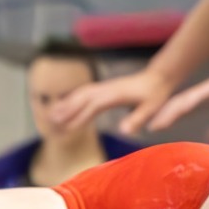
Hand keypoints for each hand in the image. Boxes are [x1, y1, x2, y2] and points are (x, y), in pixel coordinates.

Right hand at [50, 69, 176, 137]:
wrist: (158, 78)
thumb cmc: (155, 95)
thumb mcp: (151, 108)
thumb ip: (137, 119)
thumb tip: (124, 131)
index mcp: (115, 95)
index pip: (93, 106)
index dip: (79, 117)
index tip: (67, 129)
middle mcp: (106, 89)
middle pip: (81, 98)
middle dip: (65, 110)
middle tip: (50, 122)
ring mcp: (104, 87)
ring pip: (80, 94)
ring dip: (65, 104)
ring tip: (51, 115)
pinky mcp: (104, 88)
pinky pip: (84, 93)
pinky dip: (71, 99)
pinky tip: (64, 106)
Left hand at [146, 62, 208, 142]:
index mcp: (202, 103)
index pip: (179, 113)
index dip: (165, 120)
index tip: (151, 130)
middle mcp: (199, 96)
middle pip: (174, 108)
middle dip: (159, 117)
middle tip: (143, 129)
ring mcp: (206, 91)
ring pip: (182, 103)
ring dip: (168, 113)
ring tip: (155, 125)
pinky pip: (200, 96)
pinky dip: (189, 103)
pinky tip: (180, 110)